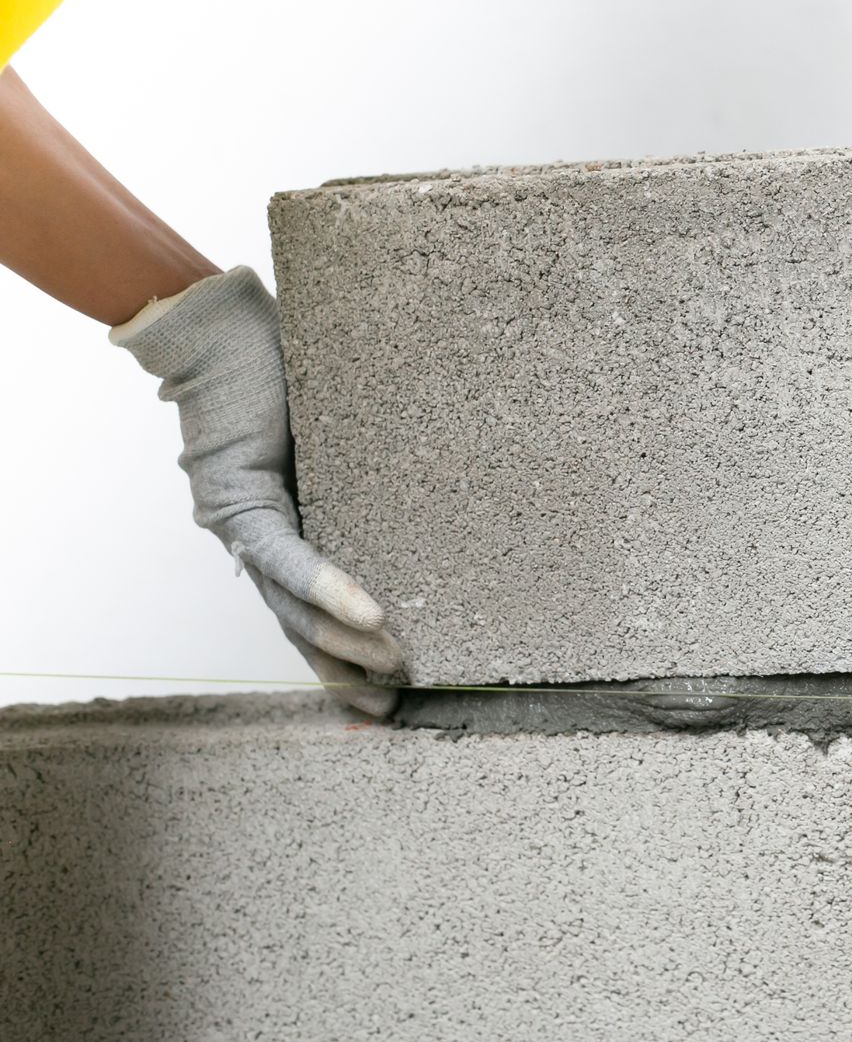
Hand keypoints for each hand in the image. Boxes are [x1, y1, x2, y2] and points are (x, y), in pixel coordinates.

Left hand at [112, 267, 401, 715]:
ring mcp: (243, 529)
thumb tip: (438, 501)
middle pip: (301, 630)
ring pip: (293, 609)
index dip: (344, 663)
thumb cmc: (280, 379)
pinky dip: (328, 588)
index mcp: (280, 536)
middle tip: (397, 706)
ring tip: (395, 667)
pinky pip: (286, 558)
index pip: (310, 617)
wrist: (222, 335)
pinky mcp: (241, 503)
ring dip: (346, 643)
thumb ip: (360, 483)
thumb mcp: (333, 447)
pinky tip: (368, 615)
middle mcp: (253, 546)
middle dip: (349, 675)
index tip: (387, 699)